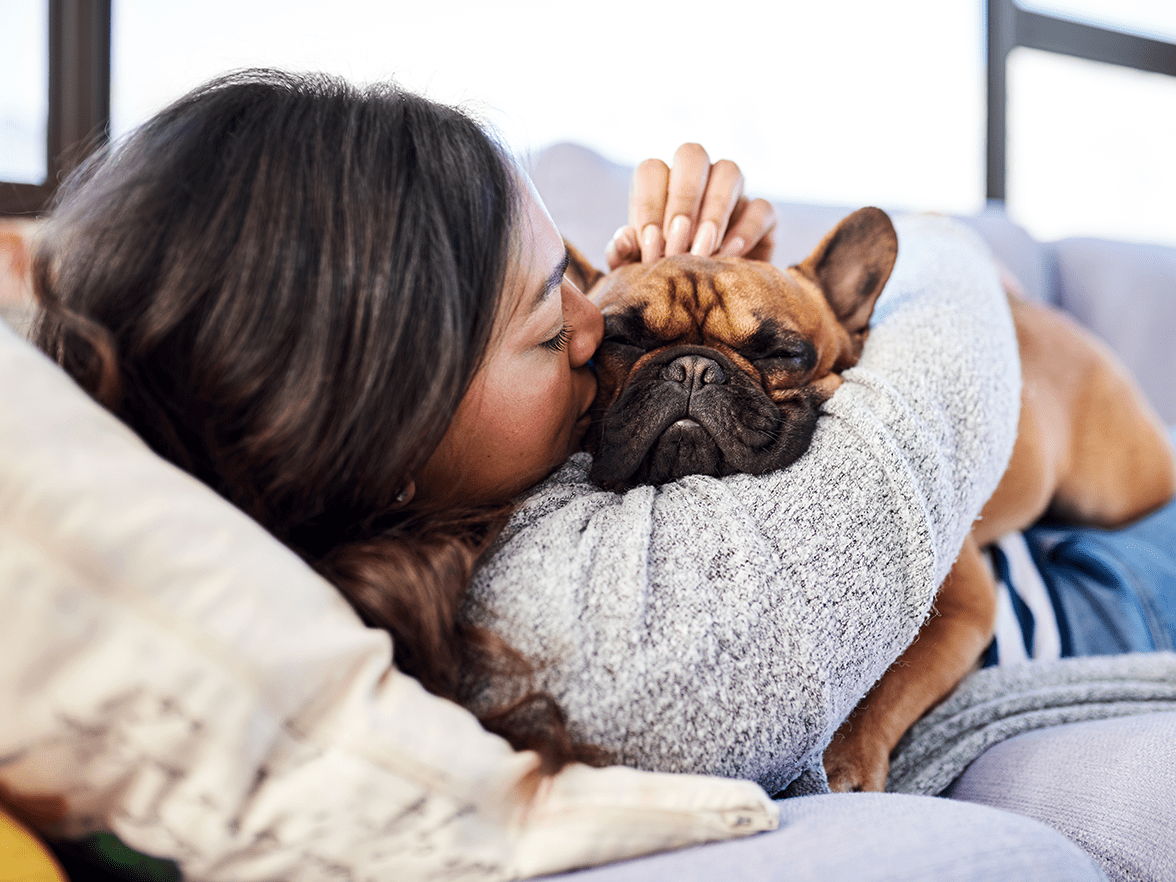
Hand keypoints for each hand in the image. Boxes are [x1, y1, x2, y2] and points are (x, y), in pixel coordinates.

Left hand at [606, 143, 775, 268]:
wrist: (708, 310)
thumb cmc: (664, 284)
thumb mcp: (636, 274)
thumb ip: (623, 256)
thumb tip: (625, 238)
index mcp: (661, 188)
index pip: (652, 171)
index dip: (649, 205)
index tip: (650, 246)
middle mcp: (698, 181)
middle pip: (692, 155)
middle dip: (683, 198)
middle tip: (677, 243)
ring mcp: (733, 195)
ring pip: (729, 171)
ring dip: (713, 211)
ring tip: (702, 251)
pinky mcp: (763, 218)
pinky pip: (761, 207)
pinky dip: (745, 230)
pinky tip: (728, 255)